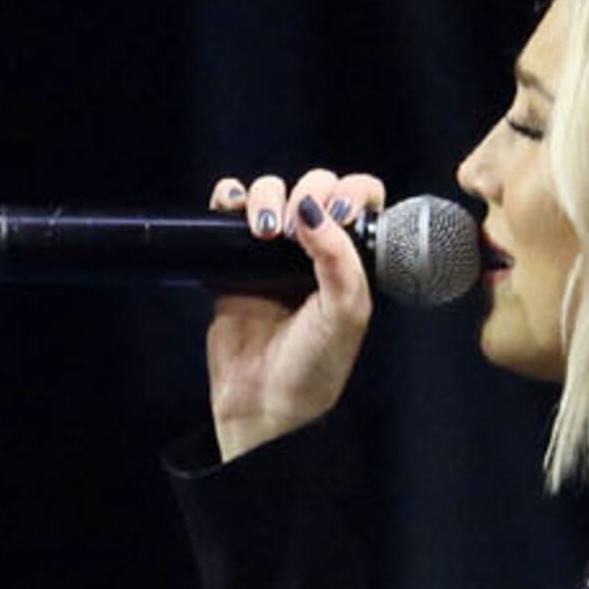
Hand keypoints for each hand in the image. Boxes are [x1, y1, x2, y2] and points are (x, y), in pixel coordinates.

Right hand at [202, 166, 386, 461]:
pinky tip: (233, 210)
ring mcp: (271, 253)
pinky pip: (228, 210)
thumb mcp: (346, 313)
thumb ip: (339, 259)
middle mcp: (315, 251)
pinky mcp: (232, 258)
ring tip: (263, 231)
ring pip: (271, 192)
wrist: (265, 401)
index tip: (340, 214)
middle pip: (314, 187)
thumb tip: (312, 207)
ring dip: (267, 194)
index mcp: (353, 261)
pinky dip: (229, 197)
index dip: (352, 193)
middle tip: (295, 230)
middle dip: (307, 192)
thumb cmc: (316, 365)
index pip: (360, 201)